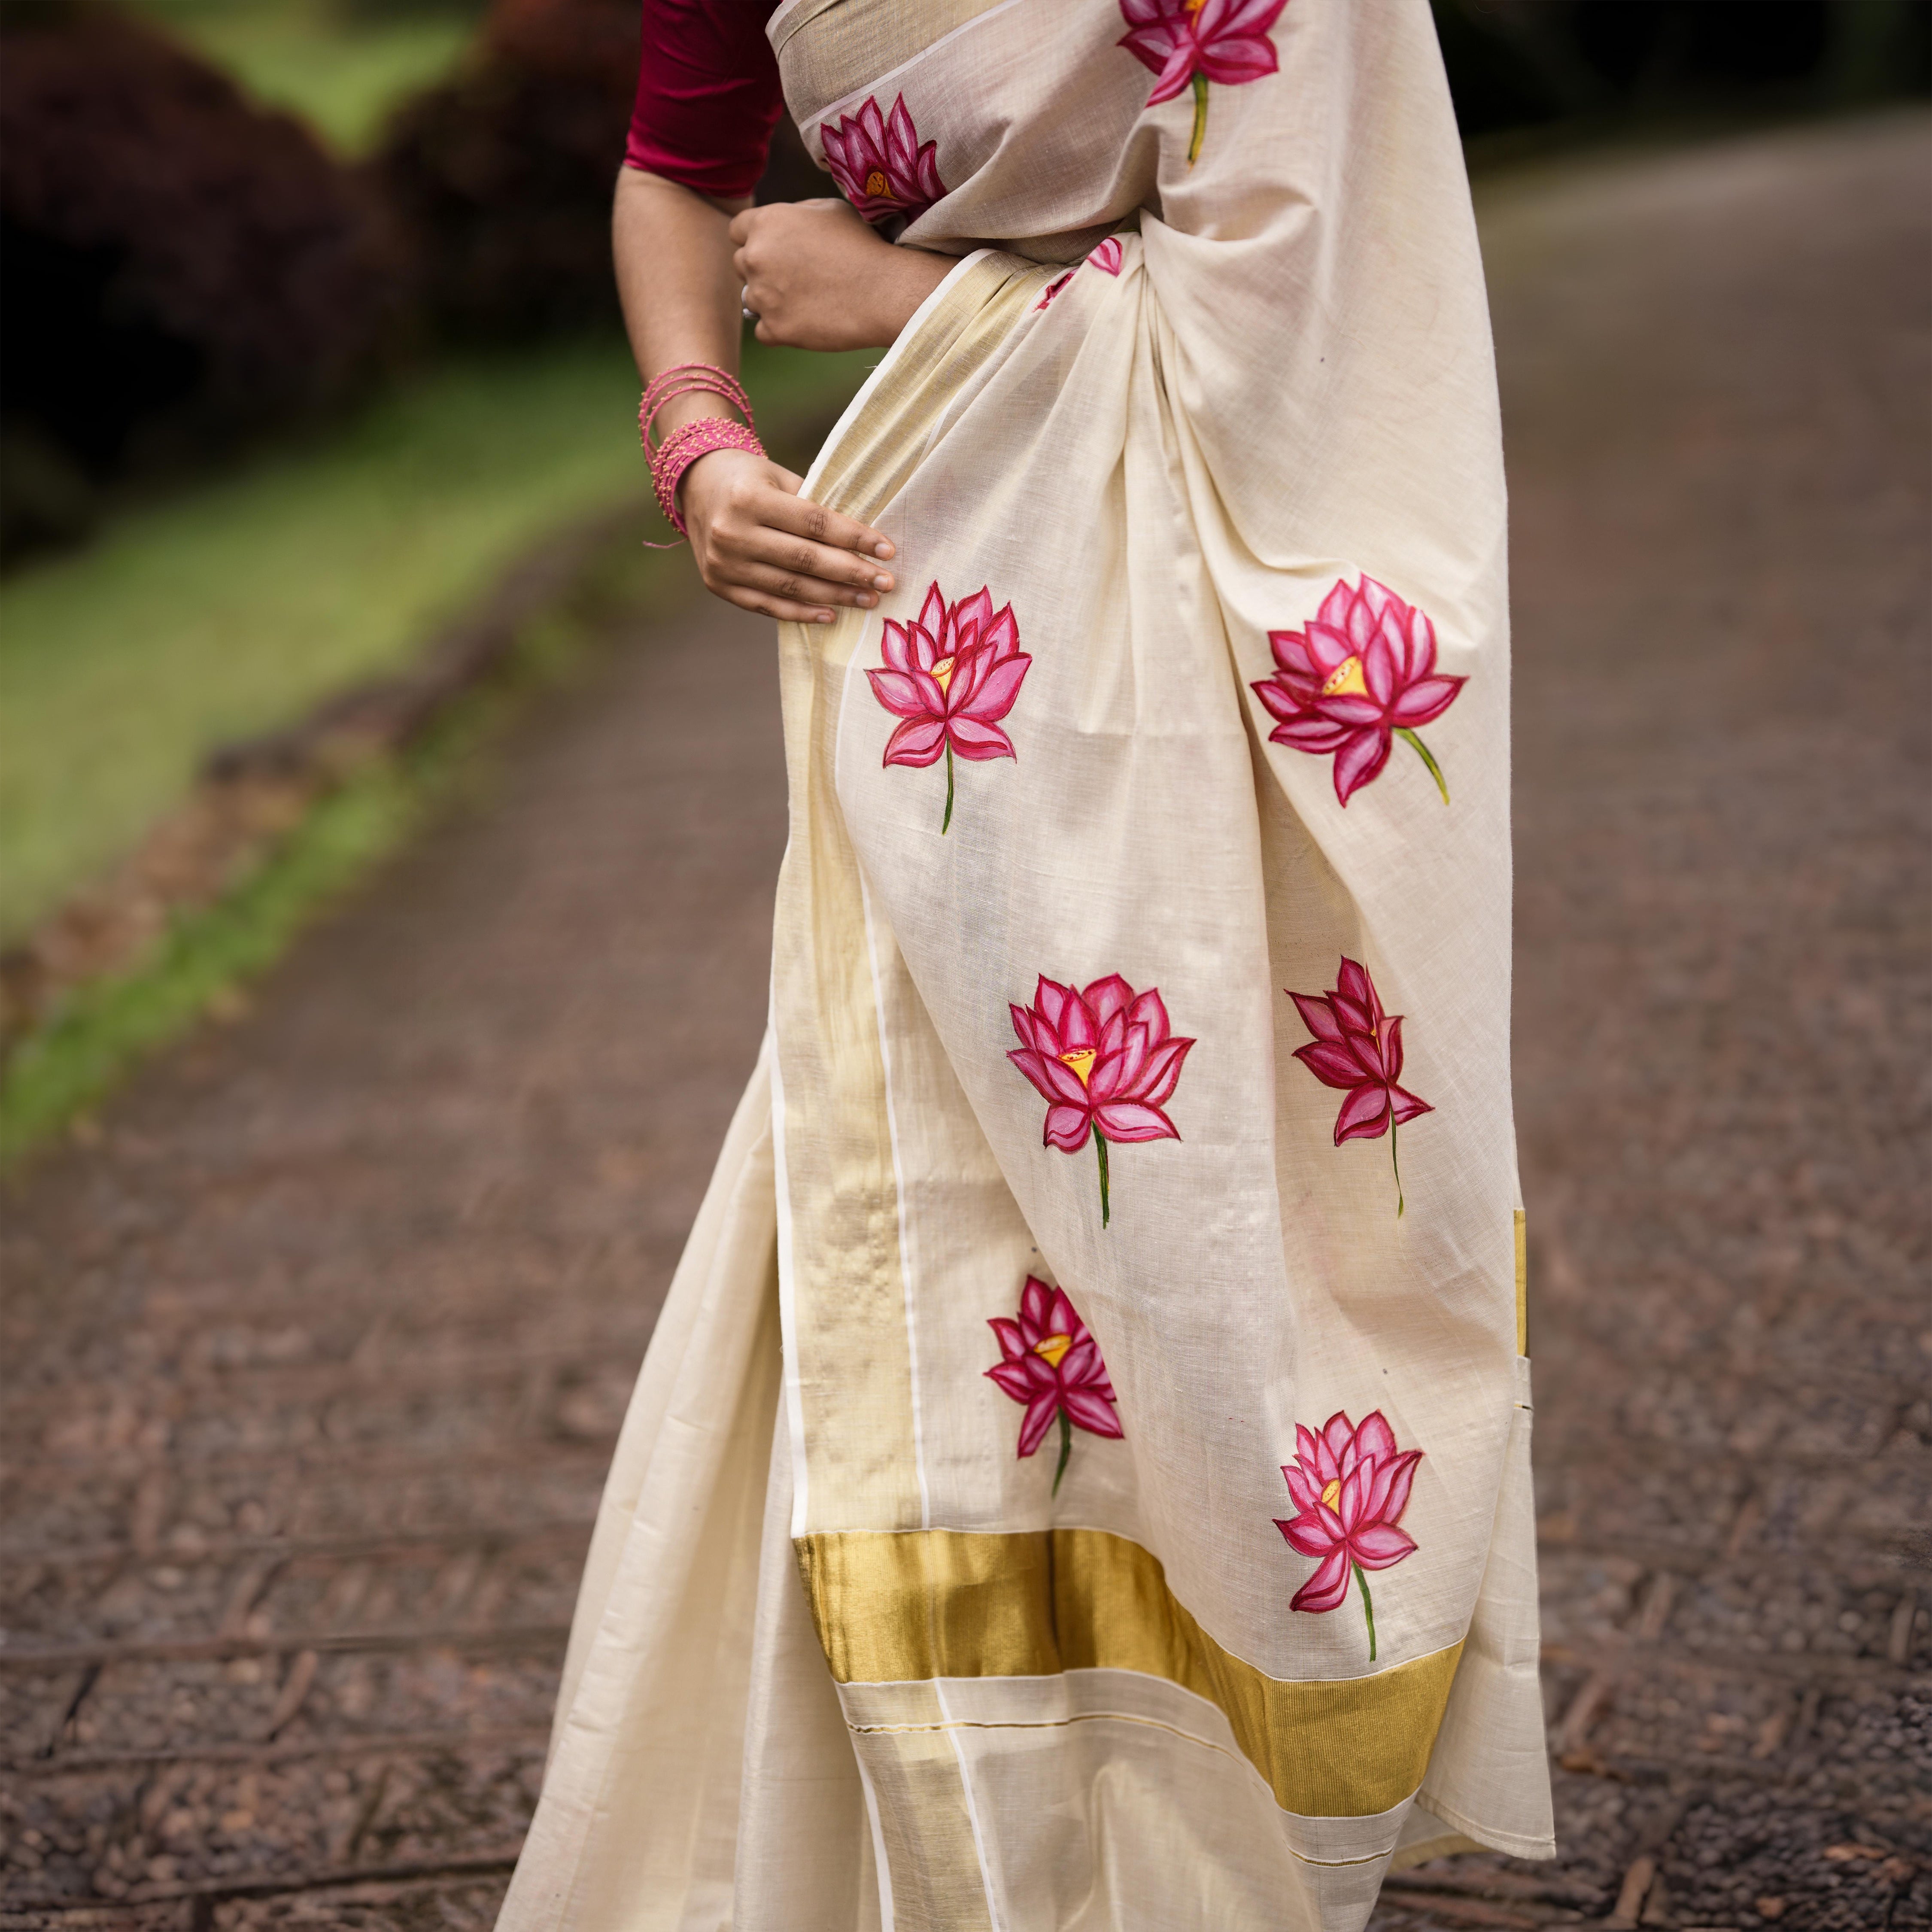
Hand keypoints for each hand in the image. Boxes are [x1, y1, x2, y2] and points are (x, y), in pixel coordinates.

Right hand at [679, 444, 895, 624]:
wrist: (695, 486)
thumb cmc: (749, 479)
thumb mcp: (779, 479)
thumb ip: (815, 507)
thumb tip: (865, 542)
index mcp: (749, 499)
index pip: (815, 523)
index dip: (854, 538)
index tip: (887, 550)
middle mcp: (732, 533)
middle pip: (805, 560)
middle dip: (852, 573)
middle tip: (886, 583)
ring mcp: (724, 564)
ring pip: (790, 587)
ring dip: (835, 597)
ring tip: (868, 599)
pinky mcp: (719, 586)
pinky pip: (768, 606)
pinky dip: (802, 613)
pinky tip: (831, 614)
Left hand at [731, 199, 954, 351]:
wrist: (884, 292)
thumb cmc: (863, 246)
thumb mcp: (829, 210)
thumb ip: (795, 214)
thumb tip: (782, 224)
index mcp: (766, 222)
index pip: (738, 231)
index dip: (755, 240)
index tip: (775, 250)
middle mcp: (756, 257)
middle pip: (741, 265)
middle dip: (762, 270)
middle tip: (794, 277)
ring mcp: (762, 296)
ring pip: (751, 299)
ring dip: (771, 301)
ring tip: (806, 301)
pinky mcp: (774, 330)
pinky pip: (763, 331)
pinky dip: (780, 329)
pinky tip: (806, 322)